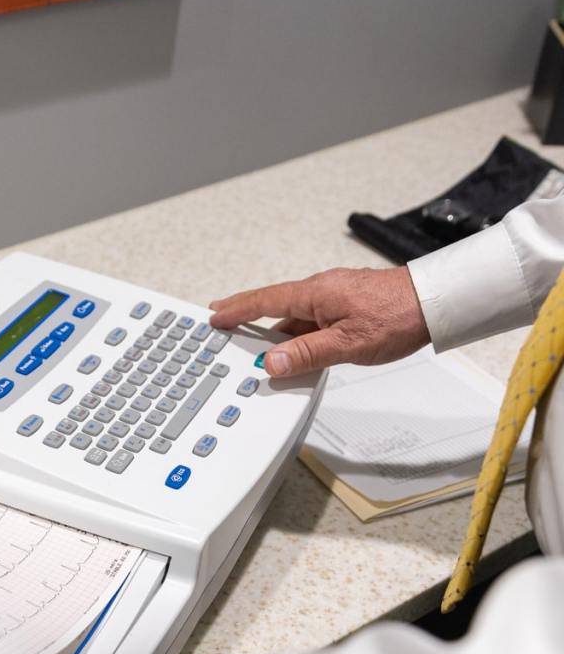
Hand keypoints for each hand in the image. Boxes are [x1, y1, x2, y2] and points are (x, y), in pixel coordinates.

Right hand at [208, 266, 429, 377]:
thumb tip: (270, 362)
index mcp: (314, 294)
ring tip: (259, 352)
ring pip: (295, 316)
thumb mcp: (348, 344)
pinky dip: (298, 335)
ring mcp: (335, 298)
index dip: (236, 310)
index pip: (264, 301)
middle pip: (275, 307)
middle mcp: (321, 291)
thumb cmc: (399, 316)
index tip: (215, 315)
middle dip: (249, 318)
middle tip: (224, 324)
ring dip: (276, 333)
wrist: (438, 302)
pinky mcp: (348, 306)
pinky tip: (300, 351)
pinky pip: (313, 320)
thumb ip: (306, 354)